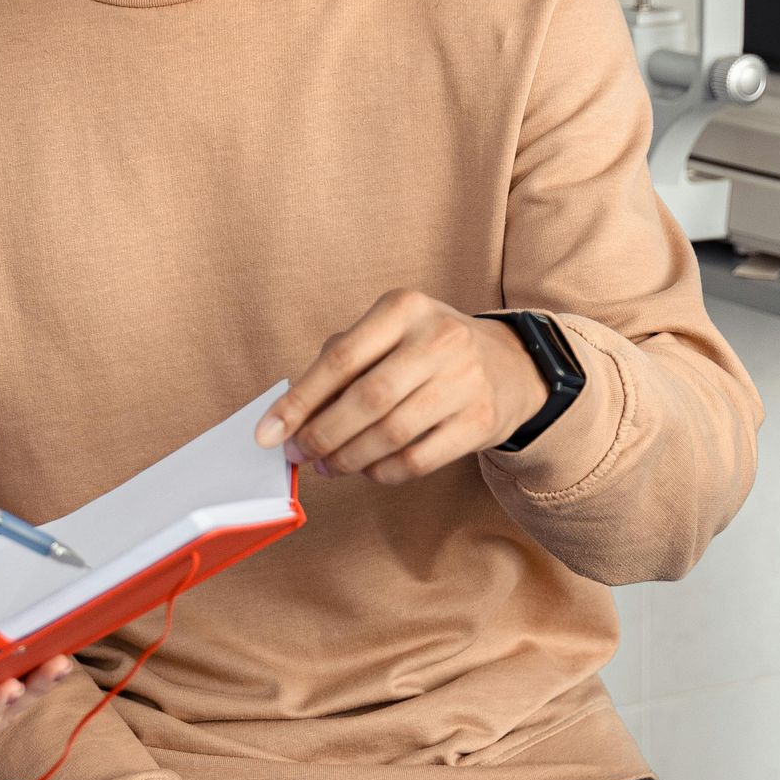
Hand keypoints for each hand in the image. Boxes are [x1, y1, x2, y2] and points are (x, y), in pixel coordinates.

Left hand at [255, 291, 548, 483]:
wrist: (511, 366)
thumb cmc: (427, 350)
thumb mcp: (388, 334)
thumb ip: (339, 364)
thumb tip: (291, 417)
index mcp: (404, 308)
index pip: (340, 358)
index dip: (299, 400)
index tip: (268, 433)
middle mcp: (438, 338)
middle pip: (366, 399)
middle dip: (322, 435)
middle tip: (299, 453)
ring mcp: (465, 380)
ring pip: (391, 433)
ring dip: (349, 458)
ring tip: (329, 466)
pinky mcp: (480, 421)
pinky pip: (419, 459)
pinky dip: (383, 471)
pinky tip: (368, 469)